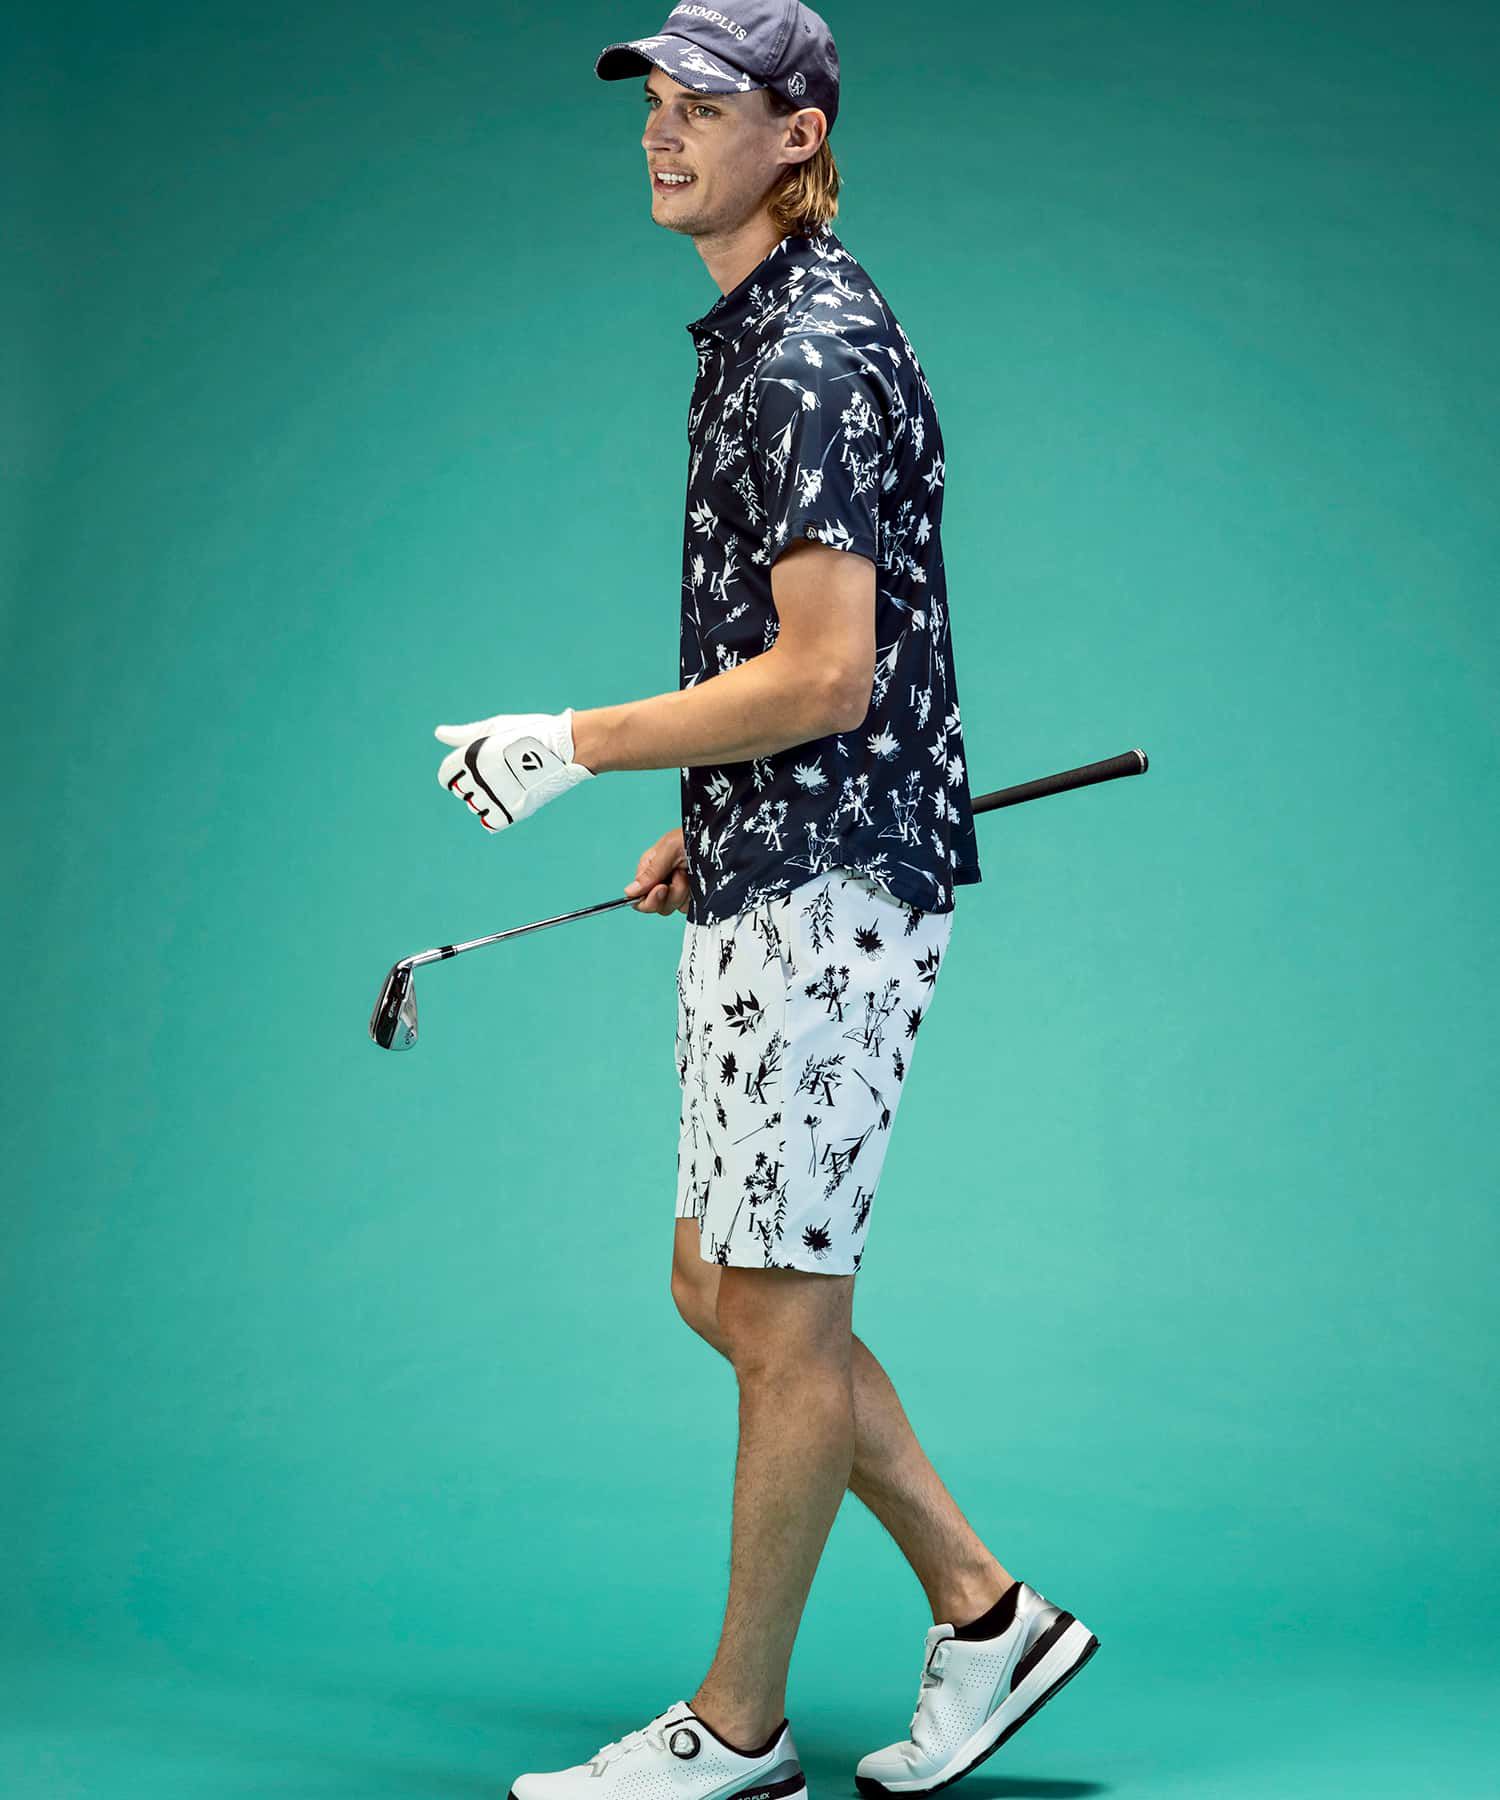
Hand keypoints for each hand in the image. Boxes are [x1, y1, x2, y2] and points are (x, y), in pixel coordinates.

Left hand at [434, 708, 593, 835]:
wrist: (566, 748)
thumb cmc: (530, 732)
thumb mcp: (495, 727)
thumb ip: (463, 735)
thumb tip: (439, 734)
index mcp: (470, 757)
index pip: (446, 776)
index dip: (458, 773)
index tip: (476, 767)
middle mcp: (477, 779)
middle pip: (461, 791)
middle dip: (474, 784)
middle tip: (500, 772)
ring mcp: (494, 797)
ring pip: (476, 807)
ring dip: (487, 799)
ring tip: (509, 783)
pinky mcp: (511, 812)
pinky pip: (490, 822)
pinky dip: (496, 815)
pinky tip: (509, 800)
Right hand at [625, 827, 690, 914]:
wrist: (720, 841)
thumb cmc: (694, 835)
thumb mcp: (670, 849)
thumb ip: (651, 872)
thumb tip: (630, 891)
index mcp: (650, 868)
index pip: (637, 896)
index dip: (648, 897)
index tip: (663, 888)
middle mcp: (660, 880)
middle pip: (653, 905)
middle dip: (668, 894)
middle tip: (680, 877)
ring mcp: (675, 889)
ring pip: (670, 907)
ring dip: (681, 893)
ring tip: (689, 874)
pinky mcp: (689, 896)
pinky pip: (685, 908)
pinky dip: (692, 897)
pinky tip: (696, 882)